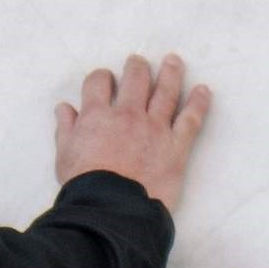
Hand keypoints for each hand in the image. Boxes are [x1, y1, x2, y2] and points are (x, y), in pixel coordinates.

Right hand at [56, 52, 210, 209]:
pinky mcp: (176, 145)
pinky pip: (190, 119)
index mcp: (97, 114)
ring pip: (165, 91)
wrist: (112, 206)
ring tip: (173, 60)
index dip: (101, 78)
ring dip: (170, 72)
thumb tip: (64, 108)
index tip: (104, 80)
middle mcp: (127, 113)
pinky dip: (199, 103)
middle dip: (136, 67)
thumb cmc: (85, 184)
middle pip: (135, 78)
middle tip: (138, 62)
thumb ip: (66, 128)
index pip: (98, 82)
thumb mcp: (65, 155)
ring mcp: (154, 127)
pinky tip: (203, 90)